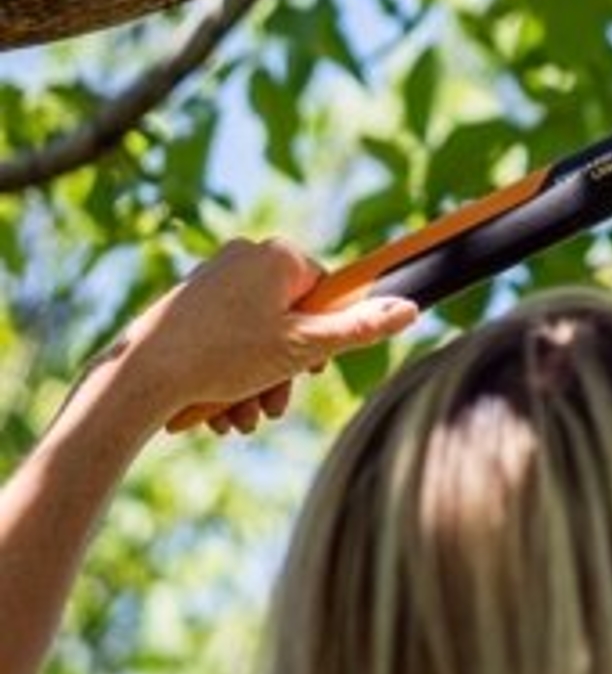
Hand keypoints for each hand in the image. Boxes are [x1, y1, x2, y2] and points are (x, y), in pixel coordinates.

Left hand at [114, 239, 418, 436]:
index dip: (324, 335)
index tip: (310, 368)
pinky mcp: (185, 303)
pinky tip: (217, 410)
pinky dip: (228, 374)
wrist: (139, 378)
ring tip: (241, 417)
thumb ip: (360, 328)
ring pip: (256, 335)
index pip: (325, 291)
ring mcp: (211, 277)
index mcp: (277, 256)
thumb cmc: (224, 357)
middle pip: (290, 318)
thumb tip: (412, 309)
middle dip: (285, 371)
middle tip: (274, 405)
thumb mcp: (304, 348)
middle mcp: (243, 256)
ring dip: (257, 382)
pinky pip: (225, 337)